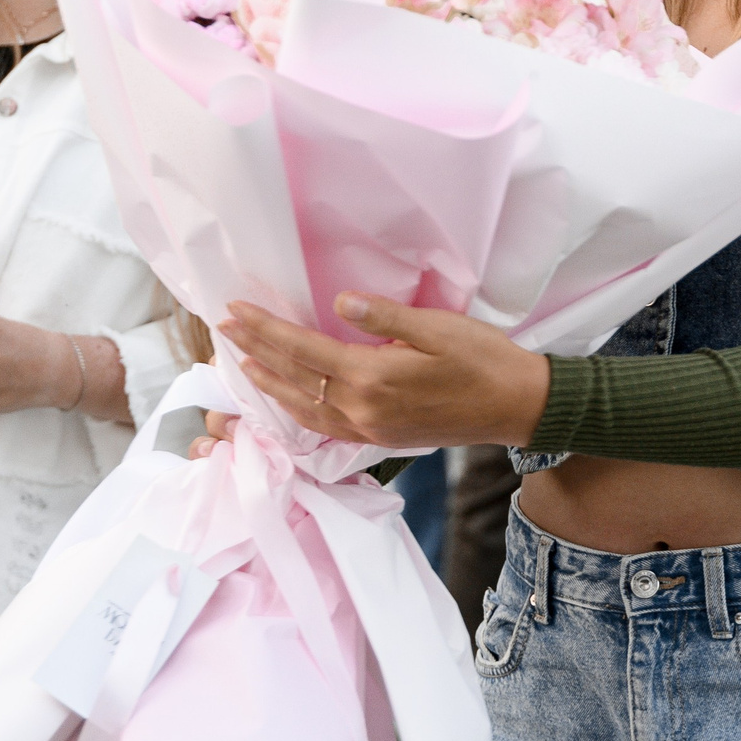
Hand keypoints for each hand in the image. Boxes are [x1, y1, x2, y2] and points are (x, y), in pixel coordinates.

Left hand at [214, 294, 550, 450]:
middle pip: (295, 379)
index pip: (303, 350)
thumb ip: (384, 316)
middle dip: (255, 353)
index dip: (266, 330)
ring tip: (241, 364)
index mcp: (373, 377)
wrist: (516, 407)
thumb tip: (338, 302)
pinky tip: (287, 399)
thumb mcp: (437, 326)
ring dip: (269, 385)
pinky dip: (296, 410)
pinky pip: (324, 426)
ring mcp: (370, 429)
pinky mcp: (380, 438)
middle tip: (224, 329)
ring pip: (303, 408)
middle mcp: (363, 410)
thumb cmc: (483, 359)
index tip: (235, 310)